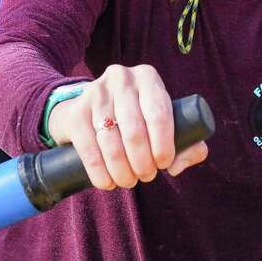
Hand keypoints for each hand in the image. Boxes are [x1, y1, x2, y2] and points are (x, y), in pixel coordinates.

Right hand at [46, 64, 209, 190]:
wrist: (87, 109)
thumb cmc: (135, 119)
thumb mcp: (161, 121)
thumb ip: (186, 142)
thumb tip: (177, 164)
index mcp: (148, 77)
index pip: (159, 114)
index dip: (164, 146)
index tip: (165, 164)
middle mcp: (121, 79)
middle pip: (135, 132)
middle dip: (143, 163)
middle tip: (147, 176)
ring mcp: (95, 94)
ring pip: (111, 143)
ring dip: (122, 172)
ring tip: (129, 181)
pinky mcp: (75, 113)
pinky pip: (89, 150)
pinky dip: (100, 173)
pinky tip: (108, 183)